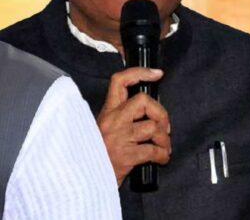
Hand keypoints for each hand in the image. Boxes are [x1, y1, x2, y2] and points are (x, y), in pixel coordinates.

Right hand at [96, 67, 170, 185]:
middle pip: (143, 101)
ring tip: (162, 146)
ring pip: (153, 127)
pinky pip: (154, 151)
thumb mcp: (102, 128)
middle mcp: (113, 121)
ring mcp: (120, 137)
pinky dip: (163, 155)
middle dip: (161, 113)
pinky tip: (160, 159)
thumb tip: (148, 113)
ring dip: (164, 138)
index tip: (156, 73)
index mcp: (107, 111)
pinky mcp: (127, 155)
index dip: (139, 73)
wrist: (85, 176)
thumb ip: (120, 117)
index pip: (120, 81)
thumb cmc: (97, 153)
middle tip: (163, 126)